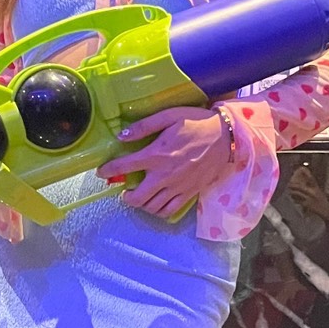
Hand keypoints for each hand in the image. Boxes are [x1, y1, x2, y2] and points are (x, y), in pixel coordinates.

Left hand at [95, 106, 231, 218]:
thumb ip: (144, 126)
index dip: (109, 170)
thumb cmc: (197, 123)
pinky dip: (158, 211)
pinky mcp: (189, 193)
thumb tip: (122, 136)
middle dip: (126, 196)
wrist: (226, 137)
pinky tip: (156, 203)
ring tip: (139, 197)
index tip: (102, 171)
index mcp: (157, 154)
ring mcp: (177, 187)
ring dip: (141, 204)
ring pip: (152, 207)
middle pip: (137, 197)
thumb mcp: (169, 116)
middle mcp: (165, 175)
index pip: (125, 166)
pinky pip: (169, 211)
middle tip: (124, 190)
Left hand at [287, 165, 328, 220]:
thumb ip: (313, 188)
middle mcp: (313, 192)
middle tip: (289, 184)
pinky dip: (295, 199)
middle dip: (294, 185)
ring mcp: (310, 198)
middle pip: (301, 187)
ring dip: (293, 192)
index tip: (300, 170)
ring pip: (298, 194)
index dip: (306, 174)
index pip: (311, 179)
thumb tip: (305, 184)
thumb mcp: (319, 192)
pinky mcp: (307, 204)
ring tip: (289, 191)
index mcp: (316, 188)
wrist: (326, 211)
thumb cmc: (322, 201)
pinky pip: (299, 201)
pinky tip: (293, 198)